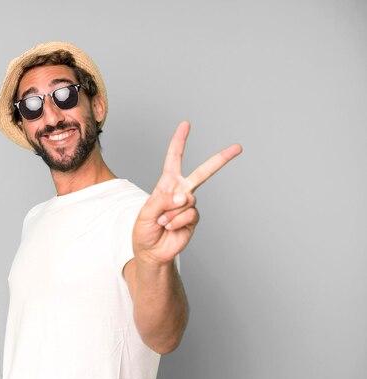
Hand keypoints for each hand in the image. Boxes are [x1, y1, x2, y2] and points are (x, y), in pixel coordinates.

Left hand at [133, 121, 241, 265]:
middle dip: (220, 159)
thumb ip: (162, 201)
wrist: (151, 251)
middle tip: (238, 147)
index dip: (179, 141)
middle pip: (203, 172)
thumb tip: (183, 196)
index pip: (174, 159)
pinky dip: (175, 221)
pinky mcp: (193, 219)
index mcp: (167, 183)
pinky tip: (169, 227)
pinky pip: (188, 214)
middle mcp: (180, 191)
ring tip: (162, 221)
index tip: (186, 124)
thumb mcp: (146, 212)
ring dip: (170, 213)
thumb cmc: (144, 230)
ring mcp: (189, 205)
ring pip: (187, 200)